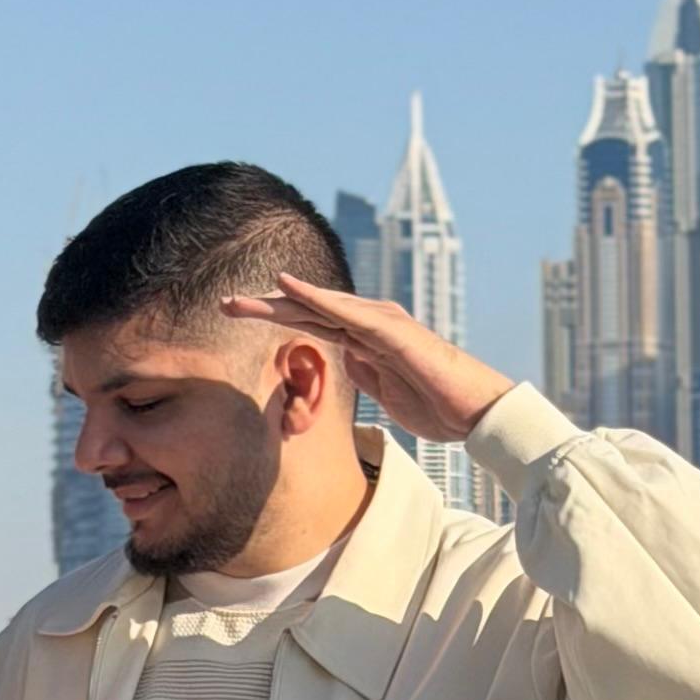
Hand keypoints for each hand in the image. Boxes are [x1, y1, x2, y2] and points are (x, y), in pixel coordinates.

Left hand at [222, 274, 513, 442]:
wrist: (475, 412)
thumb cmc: (437, 404)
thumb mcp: (386, 392)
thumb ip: (365, 372)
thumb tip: (345, 361)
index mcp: (365, 339)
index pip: (312, 324)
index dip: (276, 320)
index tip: (240, 321)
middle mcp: (370, 323)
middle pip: (309, 309)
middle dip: (267, 306)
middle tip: (225, 304)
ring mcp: (381, 323)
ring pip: (321, 304)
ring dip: (280, 299)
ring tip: (242, 299)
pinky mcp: (391, 331)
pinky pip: (346, 312)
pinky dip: (316, 297)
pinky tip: (288, 287)